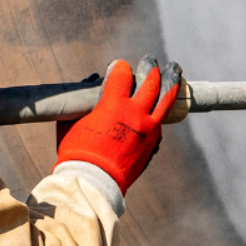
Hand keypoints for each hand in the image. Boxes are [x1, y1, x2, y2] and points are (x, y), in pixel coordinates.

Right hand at [55, 56, 180, 194]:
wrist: (92, 184)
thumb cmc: (76, 152)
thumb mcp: (72, 121)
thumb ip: (82, 99)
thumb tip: (90, 83)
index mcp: (113, 104)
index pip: (123, 73)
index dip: (120, 67)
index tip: (118, 66)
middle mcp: (135, 113)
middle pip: (150, 81)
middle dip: (149, 67)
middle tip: (148, 61)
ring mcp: (148, 129)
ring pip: (166, 99)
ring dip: (170, 81)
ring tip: (173, 70)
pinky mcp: (152, 144)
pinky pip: (160, 123)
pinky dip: (160, 112)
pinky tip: (160, 107)